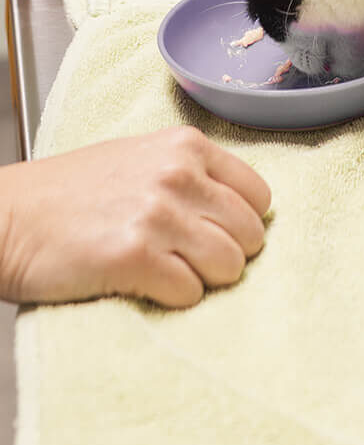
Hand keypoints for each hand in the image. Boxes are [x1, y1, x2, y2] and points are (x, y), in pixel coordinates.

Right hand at [0, 127, 271, 307]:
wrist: (4, 216)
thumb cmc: (68, 193)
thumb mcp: (140, 158)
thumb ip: (190, 173)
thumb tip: (237, 207)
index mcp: (186, 146)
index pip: (258, 194)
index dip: (242, 221)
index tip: (218, 233)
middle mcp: (179, 175)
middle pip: (250, 233)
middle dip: (228, 254)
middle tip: (193, 260)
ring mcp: (158, 215)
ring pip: (230, 265)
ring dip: (206, 279)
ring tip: (171, 272)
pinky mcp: (134, 257)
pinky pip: (191, 292)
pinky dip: (175, 298)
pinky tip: (147, 285)